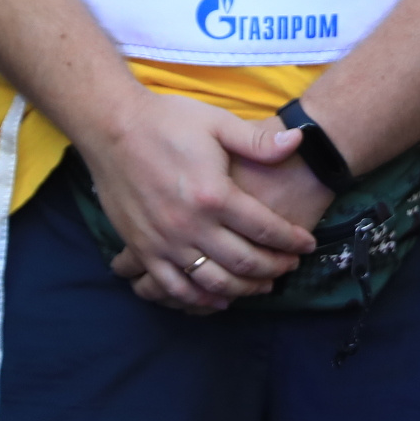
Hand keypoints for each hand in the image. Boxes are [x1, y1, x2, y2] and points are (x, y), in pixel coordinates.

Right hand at [73, 93, 315, 314]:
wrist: (112, 127)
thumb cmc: (167, 121)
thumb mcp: (217, 122)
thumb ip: (258, 140)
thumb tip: (299, 142)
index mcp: (214, 195)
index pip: (265, 228)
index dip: (291, 240)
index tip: (306, 245)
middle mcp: (191, 225)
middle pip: (243, 261)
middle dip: (273, 268)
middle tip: (289, 267)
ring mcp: (164, 242)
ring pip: (212, 282)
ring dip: (242, 289)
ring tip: (262, 286)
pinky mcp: (142, 248)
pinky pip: (172, 287)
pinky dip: (198, 299)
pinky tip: (216, 299)